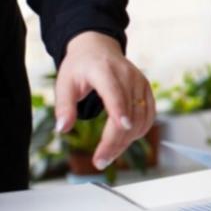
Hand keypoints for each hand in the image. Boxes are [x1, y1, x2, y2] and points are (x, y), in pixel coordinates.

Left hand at [55, 31, 155, 169]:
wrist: (98, 48)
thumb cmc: (80, 67)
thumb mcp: (64, 83)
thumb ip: (63, 106)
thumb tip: (62, 128)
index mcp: (103, 70)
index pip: (115, 92)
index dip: (120, 110)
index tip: (122, 127)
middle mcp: (127, 75)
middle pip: (128, 113)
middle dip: (116, 141)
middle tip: (100, 161)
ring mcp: (140, 83)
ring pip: (140, 119)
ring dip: (126, 141)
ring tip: (108, 154)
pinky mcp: (147, 90)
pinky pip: (148, 117)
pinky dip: (138, 133)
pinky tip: (123, 141)